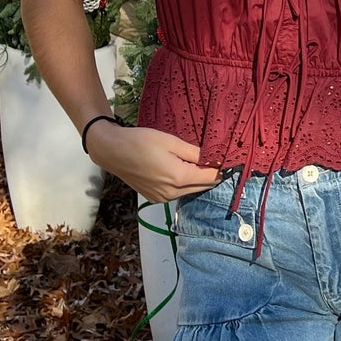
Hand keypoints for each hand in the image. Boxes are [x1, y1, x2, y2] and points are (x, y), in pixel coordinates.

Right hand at [89, 123, 221, 201]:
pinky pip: (177, 193)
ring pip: (189, 190)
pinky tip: (180, 171)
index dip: (221, 169)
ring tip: (198, 164)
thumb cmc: (140, 141)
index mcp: (179, 177)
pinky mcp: (154, 198)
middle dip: (211, 175)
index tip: (228, 161)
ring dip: (196, 180)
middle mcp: (172, 192)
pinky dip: (183, 184)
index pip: (210, 178)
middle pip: (202, 187)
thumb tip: (212, 158)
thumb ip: (194, 152)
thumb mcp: (171, 141)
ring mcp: (162, 198)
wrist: (112, 151)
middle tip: (216, 161)